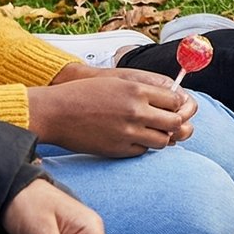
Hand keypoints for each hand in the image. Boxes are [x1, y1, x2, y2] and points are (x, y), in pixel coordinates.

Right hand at [27, 69, 196, 155]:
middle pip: (175, 122)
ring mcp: (128, 133)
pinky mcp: (118, 149)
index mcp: (137, 91)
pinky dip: (143, 146)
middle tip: (170, 123)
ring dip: (162, 137)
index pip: (176, 101)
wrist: (55, 112)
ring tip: (152, 131)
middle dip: (177, 123)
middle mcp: (136, 112)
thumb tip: (172, 98)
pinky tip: (134, 139)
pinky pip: (143, 151)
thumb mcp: (118, 82)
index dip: (178, 105)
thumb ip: (145, 90)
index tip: (173, 106)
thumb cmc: (84, 94)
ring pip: (163, 141)